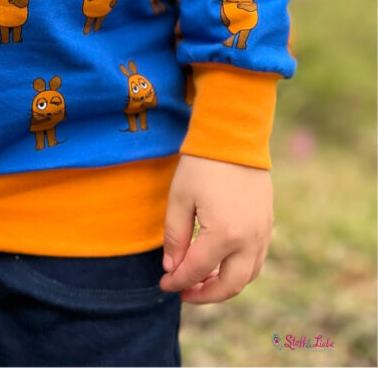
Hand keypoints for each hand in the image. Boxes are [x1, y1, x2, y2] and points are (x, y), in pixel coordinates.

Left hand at [159, 153, 272, 302]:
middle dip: (204, 294)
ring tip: (201, 280)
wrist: (234, 137)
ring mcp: (262, 233)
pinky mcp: (267, 224)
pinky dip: (239, 270)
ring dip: (224, 285)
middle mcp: (248, 240)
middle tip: (183, 291)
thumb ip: (175, 237)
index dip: (178, 281)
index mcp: (223, 235)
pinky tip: (220, 263)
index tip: (164, 283)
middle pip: (229, 285)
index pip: (197, 271)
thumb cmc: (202, 165)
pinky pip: (257, 260)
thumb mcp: (179, 198)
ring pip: (247, 276)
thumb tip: (172, 267)